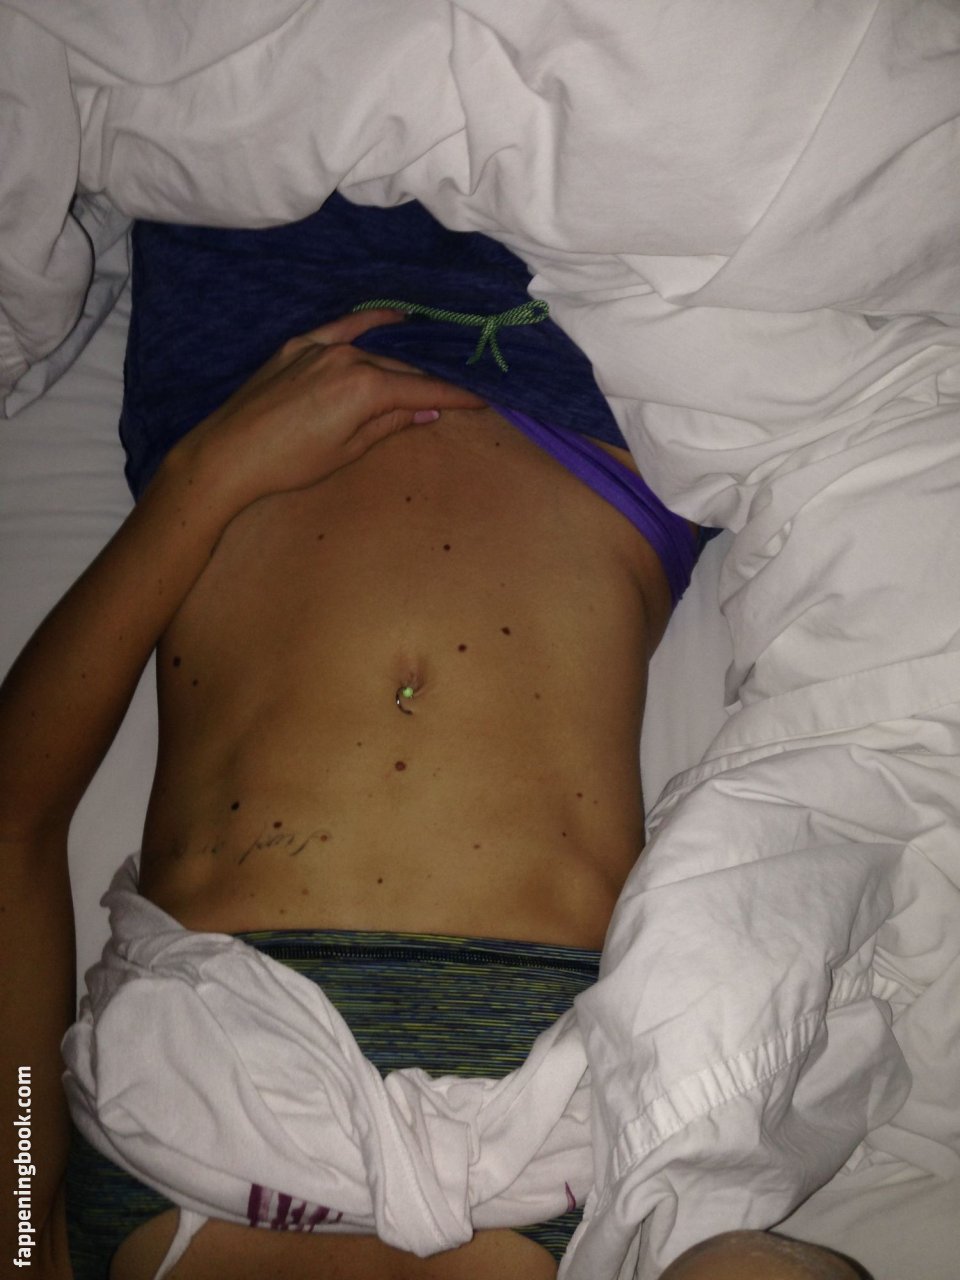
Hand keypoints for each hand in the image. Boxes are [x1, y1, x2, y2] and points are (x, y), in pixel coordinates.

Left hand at [173, 310, 485, 508]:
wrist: (229, 453)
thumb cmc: (291, 463)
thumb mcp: (348, 451)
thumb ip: (390, 424)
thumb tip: (427, 412)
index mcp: (364, 389)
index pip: (422, 390)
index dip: (454, 396)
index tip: (481, 399)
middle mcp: (346, 358)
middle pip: (400, 371)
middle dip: (429, 383)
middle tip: (457, 391)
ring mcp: (319, 347)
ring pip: (373, 352)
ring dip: (401, 361)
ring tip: (431, 363)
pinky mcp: (297, 346)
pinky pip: (341, 328)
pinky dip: (368, 322)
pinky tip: (393, 317)